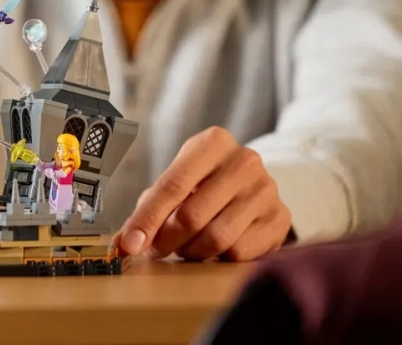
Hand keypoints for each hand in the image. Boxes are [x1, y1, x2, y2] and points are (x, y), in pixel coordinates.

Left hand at [114, 127, 291, 261]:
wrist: (253, 184)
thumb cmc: (205, 183)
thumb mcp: (177, 182)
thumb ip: (148, 208)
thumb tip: (122, 244)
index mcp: (213, 142)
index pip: (172, 185)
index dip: (146, 219)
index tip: (129, 244)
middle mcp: (244, 161)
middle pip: (192, 216)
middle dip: (166, 240)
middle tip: (155, 249)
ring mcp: (266, 190)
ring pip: (217, 238)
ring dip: (191, 251)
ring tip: (185, 246)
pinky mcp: (280, 219)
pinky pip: (239, 252)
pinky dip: (218, 258)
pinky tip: (214, 248)